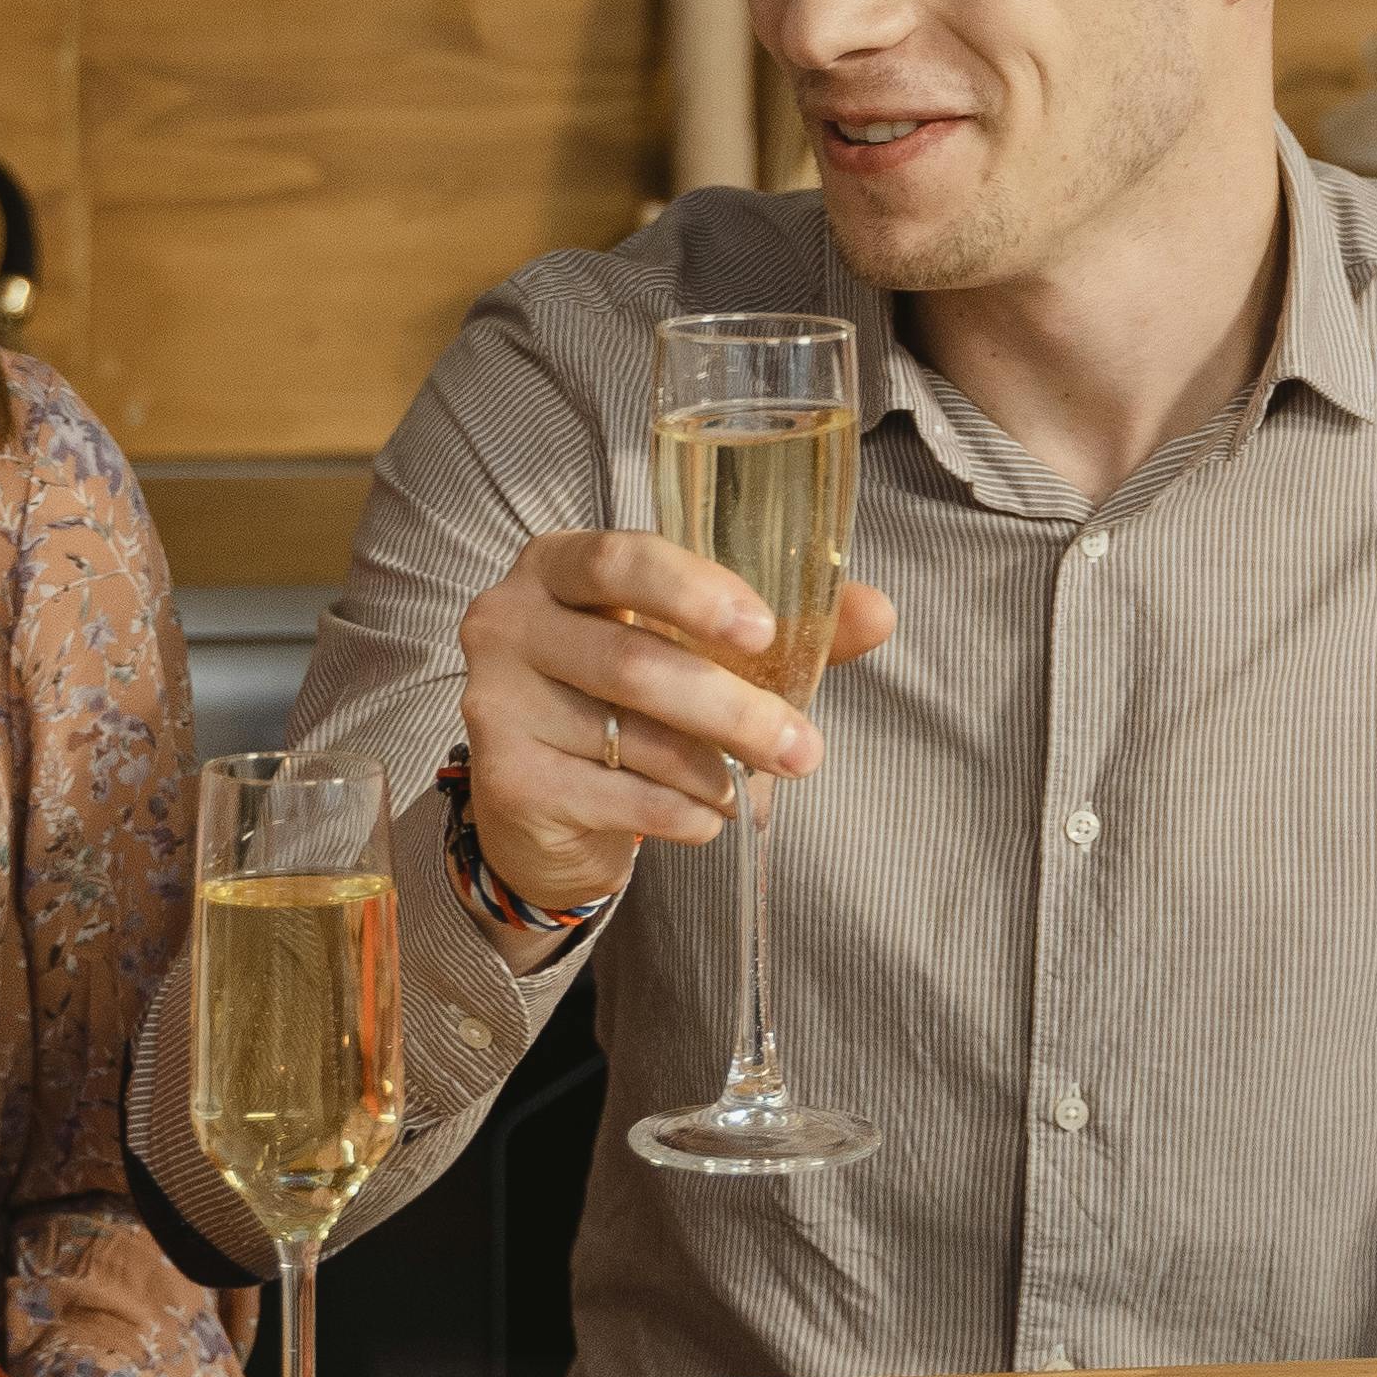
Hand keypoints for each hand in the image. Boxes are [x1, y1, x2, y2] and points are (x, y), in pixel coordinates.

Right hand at [455, 527, 896, 927]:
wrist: (540, 800)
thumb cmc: (626, 699)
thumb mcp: (692, 647)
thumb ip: (780, 627)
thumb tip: (880, 612)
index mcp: (557, 564)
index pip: (621, 558)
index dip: (694, 592)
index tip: (765, 631)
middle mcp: (509, 622)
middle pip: (634, 662)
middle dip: (734, 710)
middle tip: (804, 749)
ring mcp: (496, 702)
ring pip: (630, 738)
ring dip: (714, 770)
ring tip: (752, 786)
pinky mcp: (505, 779)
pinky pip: (616, 798)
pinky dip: (680, 814)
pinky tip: (707, 817)